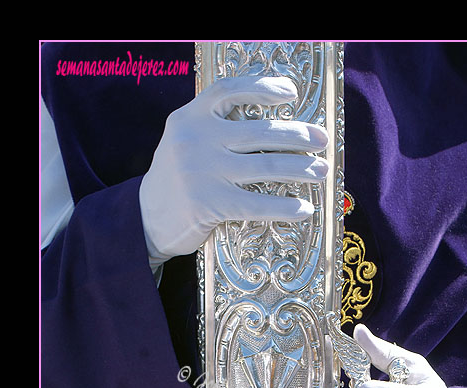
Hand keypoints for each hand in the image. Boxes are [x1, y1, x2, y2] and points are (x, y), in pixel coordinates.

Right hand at [139, 75, 328, 267]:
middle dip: (298, 136)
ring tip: (322, 172)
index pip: (229, 91)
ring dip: (301, 169)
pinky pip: (258, 203)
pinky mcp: (209, 204)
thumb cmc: (177, 180)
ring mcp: (202, 172)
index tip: (291, 93)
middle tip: (321, 140)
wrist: (145, 219)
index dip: (263, 88)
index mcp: (189, 117)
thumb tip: (272, 126)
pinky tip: (304, 209)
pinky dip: (285, 207)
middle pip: (260, 132)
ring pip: (266, 166)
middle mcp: (195, 139)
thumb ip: (215, 129)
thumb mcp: (185, 142)